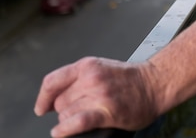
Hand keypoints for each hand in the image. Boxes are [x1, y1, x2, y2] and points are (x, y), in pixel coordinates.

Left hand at [34, 57, 160, 137]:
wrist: (154, 84)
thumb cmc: (130, 79)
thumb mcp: (100, 68)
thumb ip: (79, 79)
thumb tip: (56, 97)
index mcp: (87, 65)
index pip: (52, 82)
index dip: (43, 97)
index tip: (41, 107)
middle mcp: (90, 78)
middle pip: (59, 101)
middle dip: (63, 111)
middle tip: (75, 112)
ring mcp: (98, 95)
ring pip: (66, 114)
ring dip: (68, 121)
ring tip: (82, 119)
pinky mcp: (106, 112)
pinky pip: (77, 122)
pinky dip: (65, 129)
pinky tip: (61, 132)